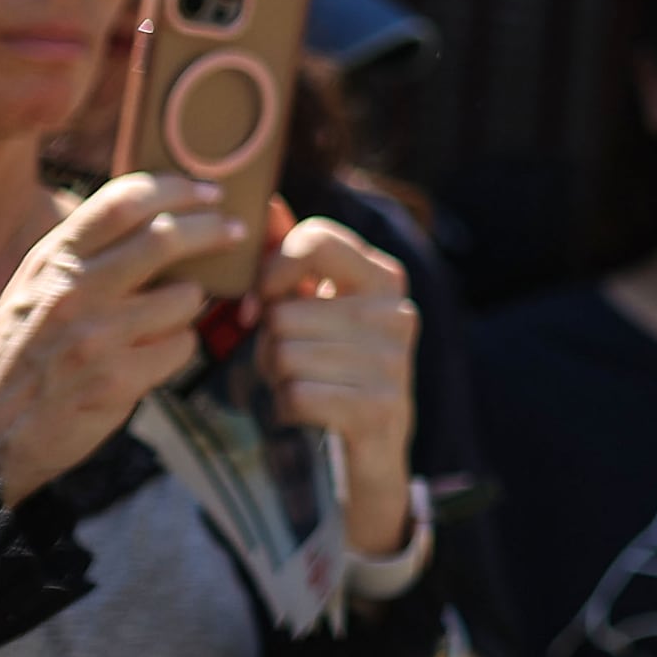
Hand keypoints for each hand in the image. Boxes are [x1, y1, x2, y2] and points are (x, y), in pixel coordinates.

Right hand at [0, 172, 226, 500]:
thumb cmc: (25, 350)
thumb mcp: (39, 287)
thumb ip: (90, 252)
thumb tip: (163, 212)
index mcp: (53, 262)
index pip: (122, 202)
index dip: (176, 188)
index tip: (209, 191)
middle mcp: (73, 293)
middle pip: (165, 239)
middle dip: (213, 230)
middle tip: (236, 232)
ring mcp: (97, 337)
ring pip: (185, 297)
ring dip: (189, 304)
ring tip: (162, 319)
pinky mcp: (119, 379)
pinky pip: (182, 345)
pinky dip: (178, 347)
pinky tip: (150, 356)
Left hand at [256, 215, 420, 555]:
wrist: (376, 453)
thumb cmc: (335, 368)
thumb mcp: (317, 309)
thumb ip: (291, 259)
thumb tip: (266, 203)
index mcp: (384, 277)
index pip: (315, 239)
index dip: (270, 270)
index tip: (259, 303)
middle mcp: (397, 313)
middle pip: (285, 311)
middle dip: (268, 344)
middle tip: (287, 363)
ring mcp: (394, 361)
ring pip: (284, 355)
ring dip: (275, 379)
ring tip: (302, 386)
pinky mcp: (380, 408)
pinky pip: (295, 396)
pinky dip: (287, 409)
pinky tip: (309, 413)